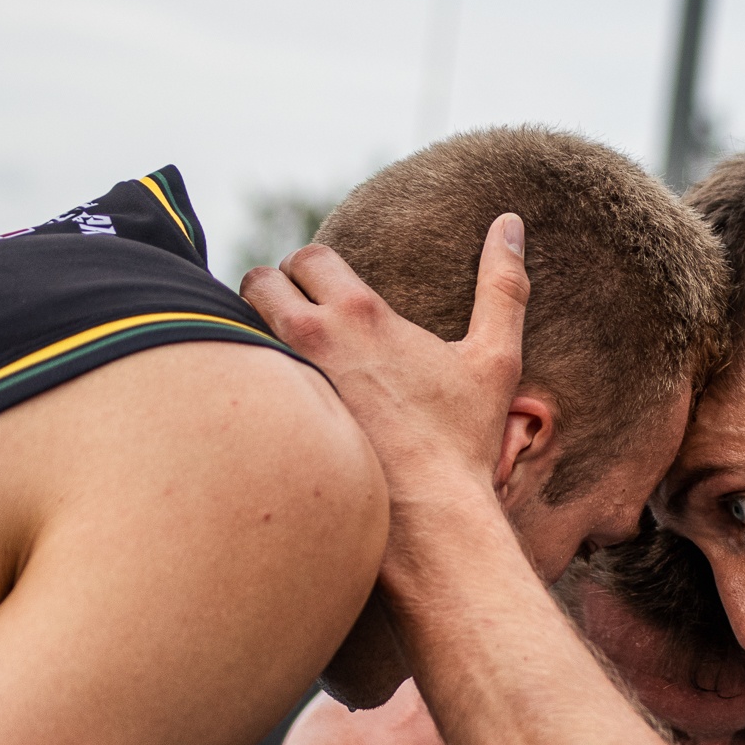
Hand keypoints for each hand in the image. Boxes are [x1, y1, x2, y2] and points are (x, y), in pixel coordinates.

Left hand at [241, 214, 528, 514]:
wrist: (428, 520)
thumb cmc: (463, 442)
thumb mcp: (493, 360)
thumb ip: (503, 286)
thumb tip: (510, 223)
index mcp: (361, 314)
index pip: (308, 258)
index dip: (312, 269)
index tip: (321, 290)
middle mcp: (312, 341)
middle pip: (259, 283)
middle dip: (270, 290)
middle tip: (289, 316)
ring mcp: (284, 385)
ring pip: (236, 331)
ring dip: (248, 333)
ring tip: (272, 355)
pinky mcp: (270, 428)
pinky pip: (234, 387)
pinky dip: (243, 384)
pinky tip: (263, 404)